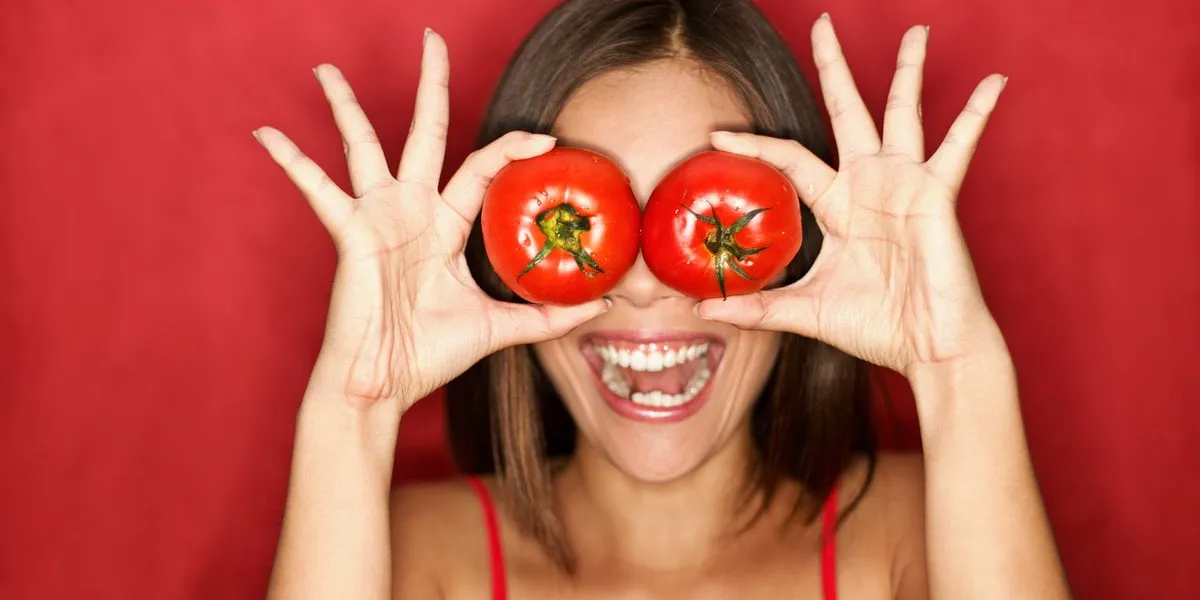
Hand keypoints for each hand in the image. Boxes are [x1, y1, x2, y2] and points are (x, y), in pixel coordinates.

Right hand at [254, 31, 606, 409]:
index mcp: (444, 227)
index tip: (544, 137)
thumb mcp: (499, 326)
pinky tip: (266, 133)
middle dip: (430, 86)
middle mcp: (411, 212)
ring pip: (362, 146)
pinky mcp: (349, 232)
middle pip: (425, 133)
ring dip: (345, 106)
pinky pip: (316, 189)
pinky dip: (292, 162)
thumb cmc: (429, 355)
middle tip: (432, 39)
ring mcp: (377, 217)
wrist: (383, 385)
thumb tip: (603, 304)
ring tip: (326, 69)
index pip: (482, 168)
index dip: (512, 148)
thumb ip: (547, 313)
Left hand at [697, 16, 1005, 375]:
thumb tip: (701, 310)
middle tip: (822, 25)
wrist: (929, 350)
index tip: (718, 133)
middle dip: (833, 68)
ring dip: (908, 71)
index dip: (756, 144)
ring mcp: (906, 185)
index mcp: (839, 207)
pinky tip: (993, 81)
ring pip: (902, 113)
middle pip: (847, 111)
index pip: (791, 158)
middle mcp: (871, 185)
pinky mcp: (936, 195)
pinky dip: (976, 114)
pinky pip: (958, 146)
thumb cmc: (877, 328)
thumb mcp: (804, 312)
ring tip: (916, 30)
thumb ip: (756, 307)